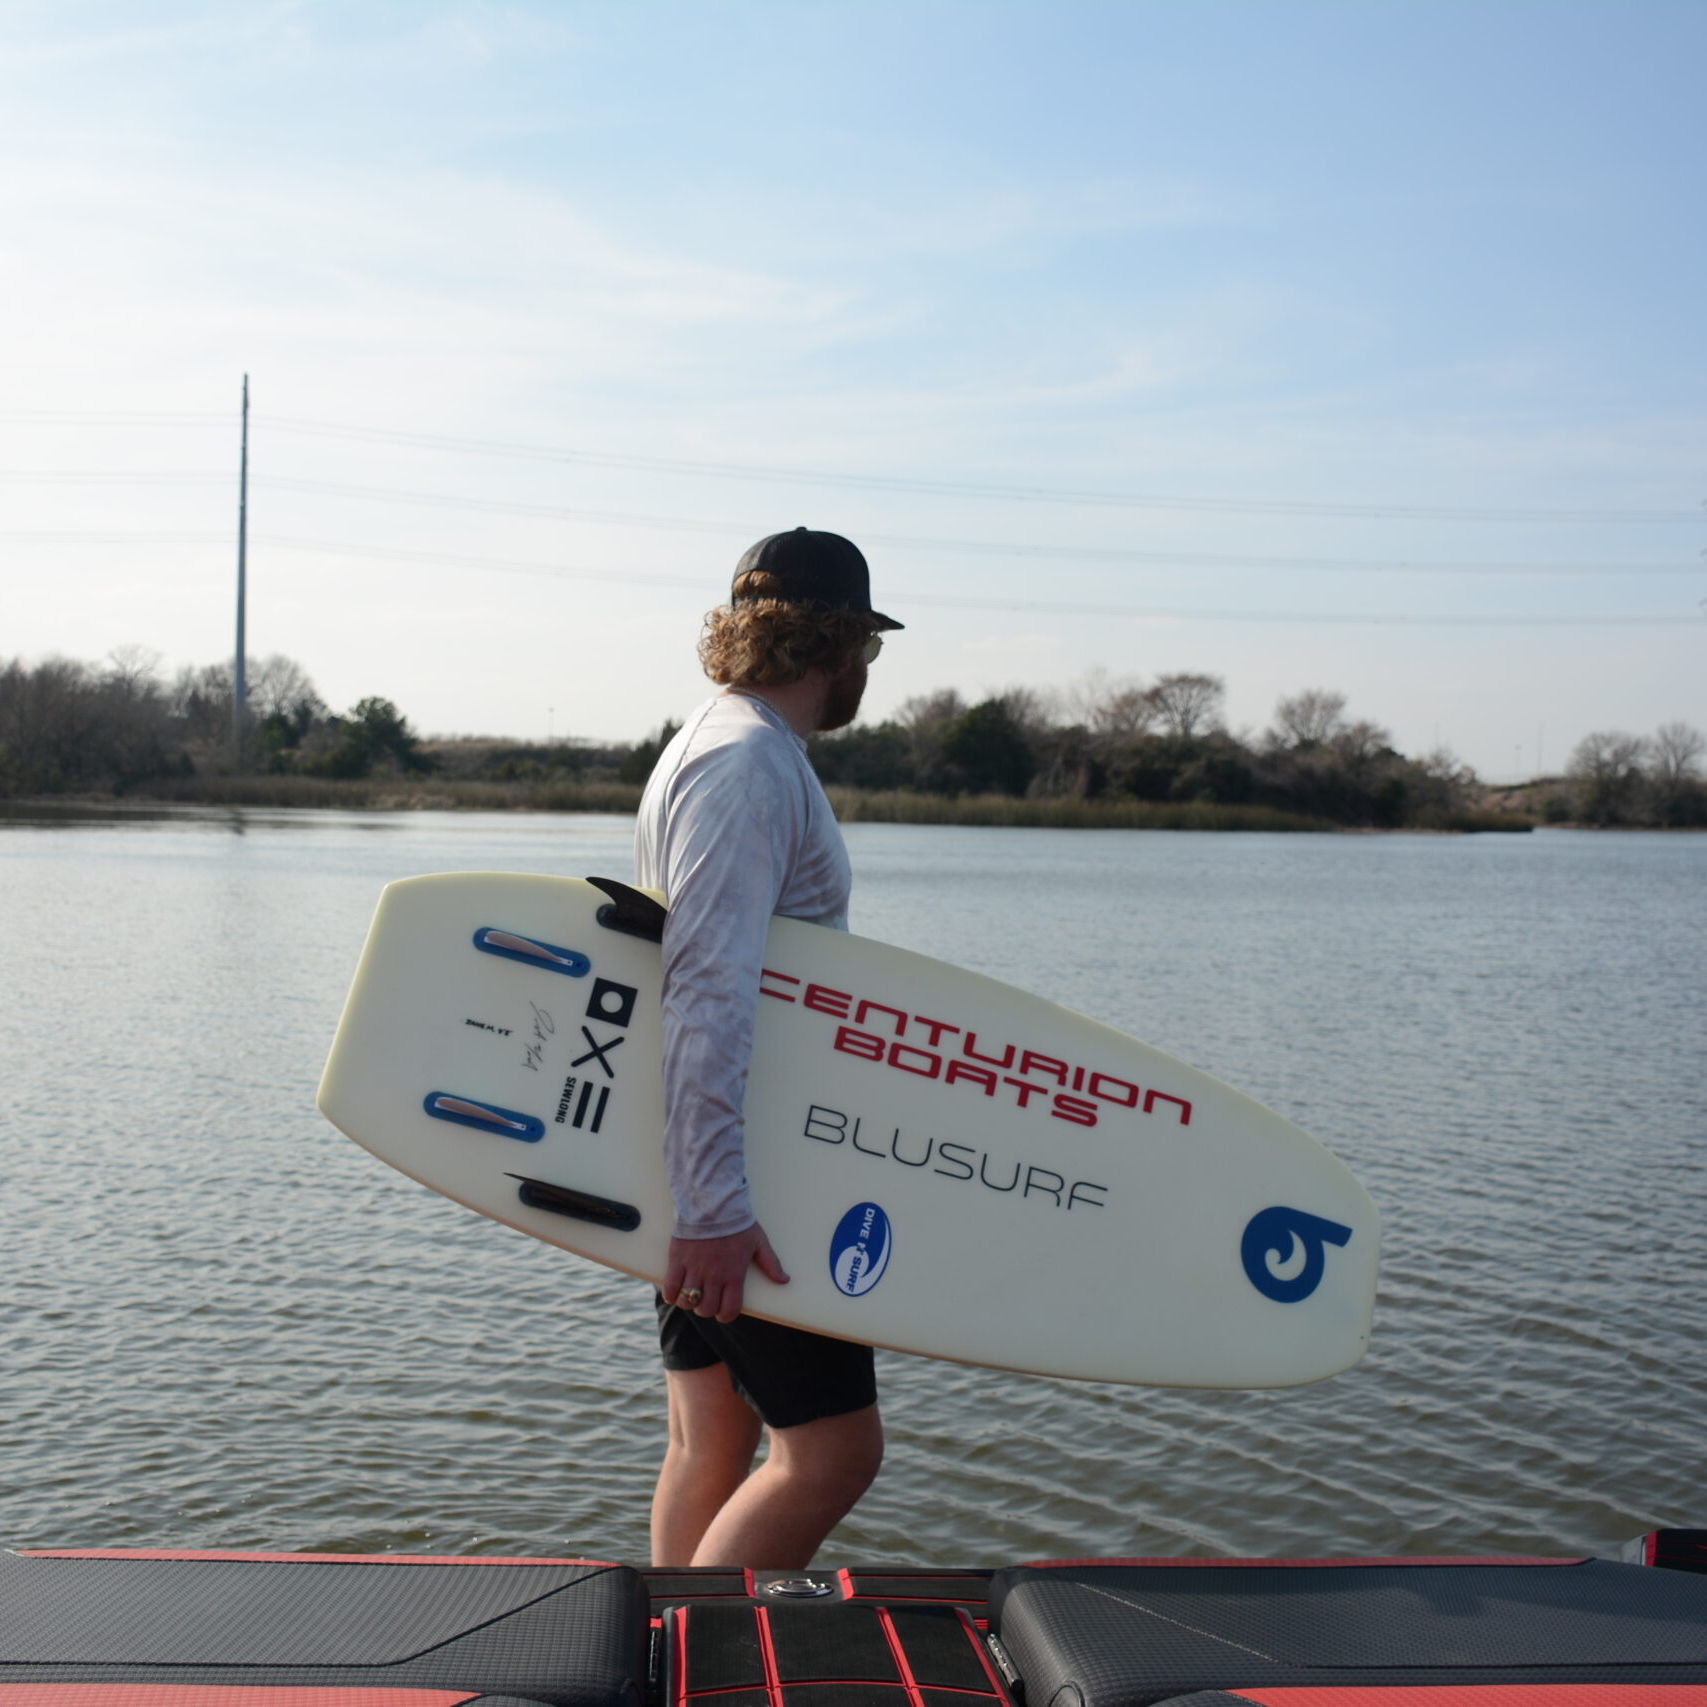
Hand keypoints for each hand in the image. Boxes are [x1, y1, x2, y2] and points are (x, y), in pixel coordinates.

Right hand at [666, 1223, 789, 1323]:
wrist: (713, 1202)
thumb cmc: (737, 1222)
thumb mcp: (759, 1241)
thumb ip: (771, 1263)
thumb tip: (784, 1280)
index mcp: (734, 1274)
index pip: (729, 1310)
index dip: (726, 1315)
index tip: (723, 1311)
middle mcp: (713, 1276)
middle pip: (706, 1309)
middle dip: (707, 1309)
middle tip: (707, 1300)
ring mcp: (694, 1269)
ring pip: (688, 1301)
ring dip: (689, 1302)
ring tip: (691, 1295)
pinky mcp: (678, 1260)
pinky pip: (671, 1287)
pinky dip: (671, 1294)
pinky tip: (674, 1292)